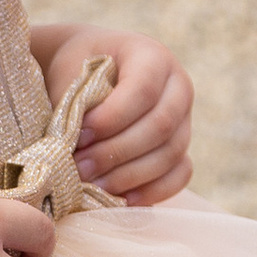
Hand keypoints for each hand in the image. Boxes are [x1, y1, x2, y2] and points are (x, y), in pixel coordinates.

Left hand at [33, 24, 194, 204]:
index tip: (79, 136)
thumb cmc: (76, 70)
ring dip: (129, 176)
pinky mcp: (182, 149)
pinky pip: (180, 174)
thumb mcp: (71, 74)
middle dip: (117, 153)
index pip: (143, 90)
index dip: (112, 118)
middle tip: (79, 169)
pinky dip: (153, 191)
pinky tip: (122, 199)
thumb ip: (74, 105)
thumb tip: (71, 150)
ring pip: (171, 154)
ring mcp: (185, 119)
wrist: (87, 70)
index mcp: (152, 56)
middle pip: (160, 126)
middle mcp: (178, 86)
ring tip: (92, 186)